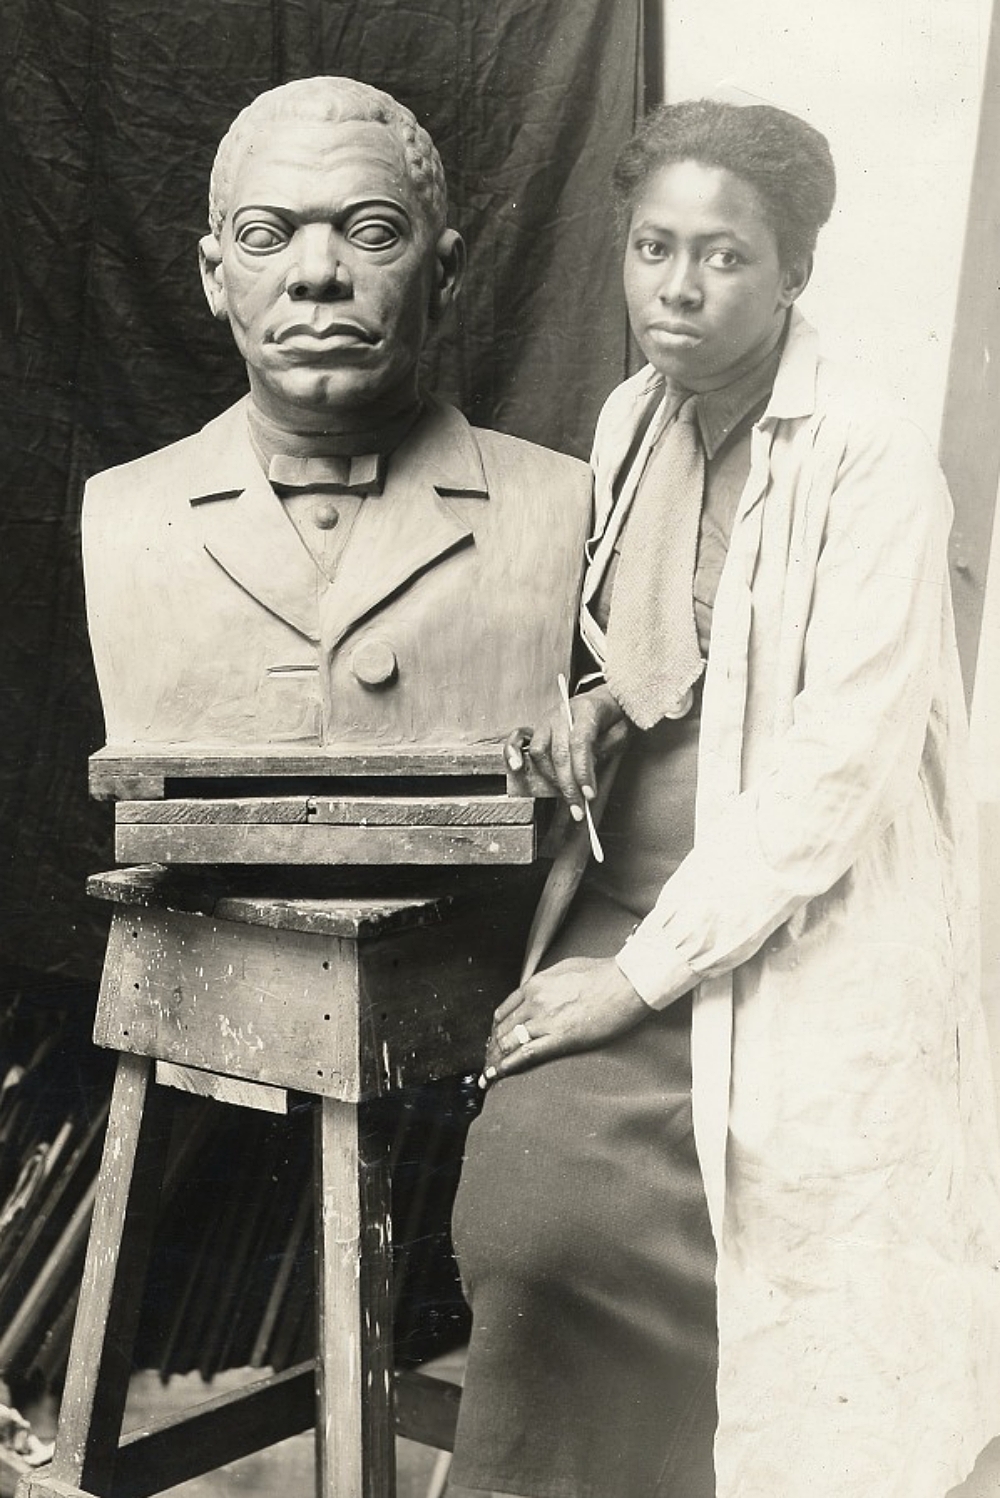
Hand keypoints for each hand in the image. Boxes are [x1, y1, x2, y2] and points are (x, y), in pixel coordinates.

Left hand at [481, 956, 649, 1084]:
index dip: (496, 1028)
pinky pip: (526, 1054)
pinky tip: (498, 1075)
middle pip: (503, 1029)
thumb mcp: (565, 969)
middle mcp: (534, 1002)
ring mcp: (546, 1020)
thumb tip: (540, 991)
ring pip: (509, 1042)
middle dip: (493, 1047)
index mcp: (535, 985)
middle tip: (490, 1060)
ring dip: (496, 1059)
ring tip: (489, 1074)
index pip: (504, 1010)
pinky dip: (507, 1066)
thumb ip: (547, 982)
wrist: (625, 982)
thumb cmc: (602, 973)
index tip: (495, 1038)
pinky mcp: (561, 1038)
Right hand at [505, 683, 629, 820]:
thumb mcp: (620, 732)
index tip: (589, 794)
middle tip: (579, 808)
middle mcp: (561, 714)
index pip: (580, 743)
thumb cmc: (612, 718)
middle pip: (559, 753)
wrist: (604, 702)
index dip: (583, 772)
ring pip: (540, 752)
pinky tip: (517, 768)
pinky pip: (518, 739)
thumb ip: (604, 750)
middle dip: (569, 786)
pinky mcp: (536, 729)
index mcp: (585, 710)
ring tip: (565, 795)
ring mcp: (546, 720)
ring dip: (552, 778)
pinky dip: (513, 753)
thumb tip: (586, 775)